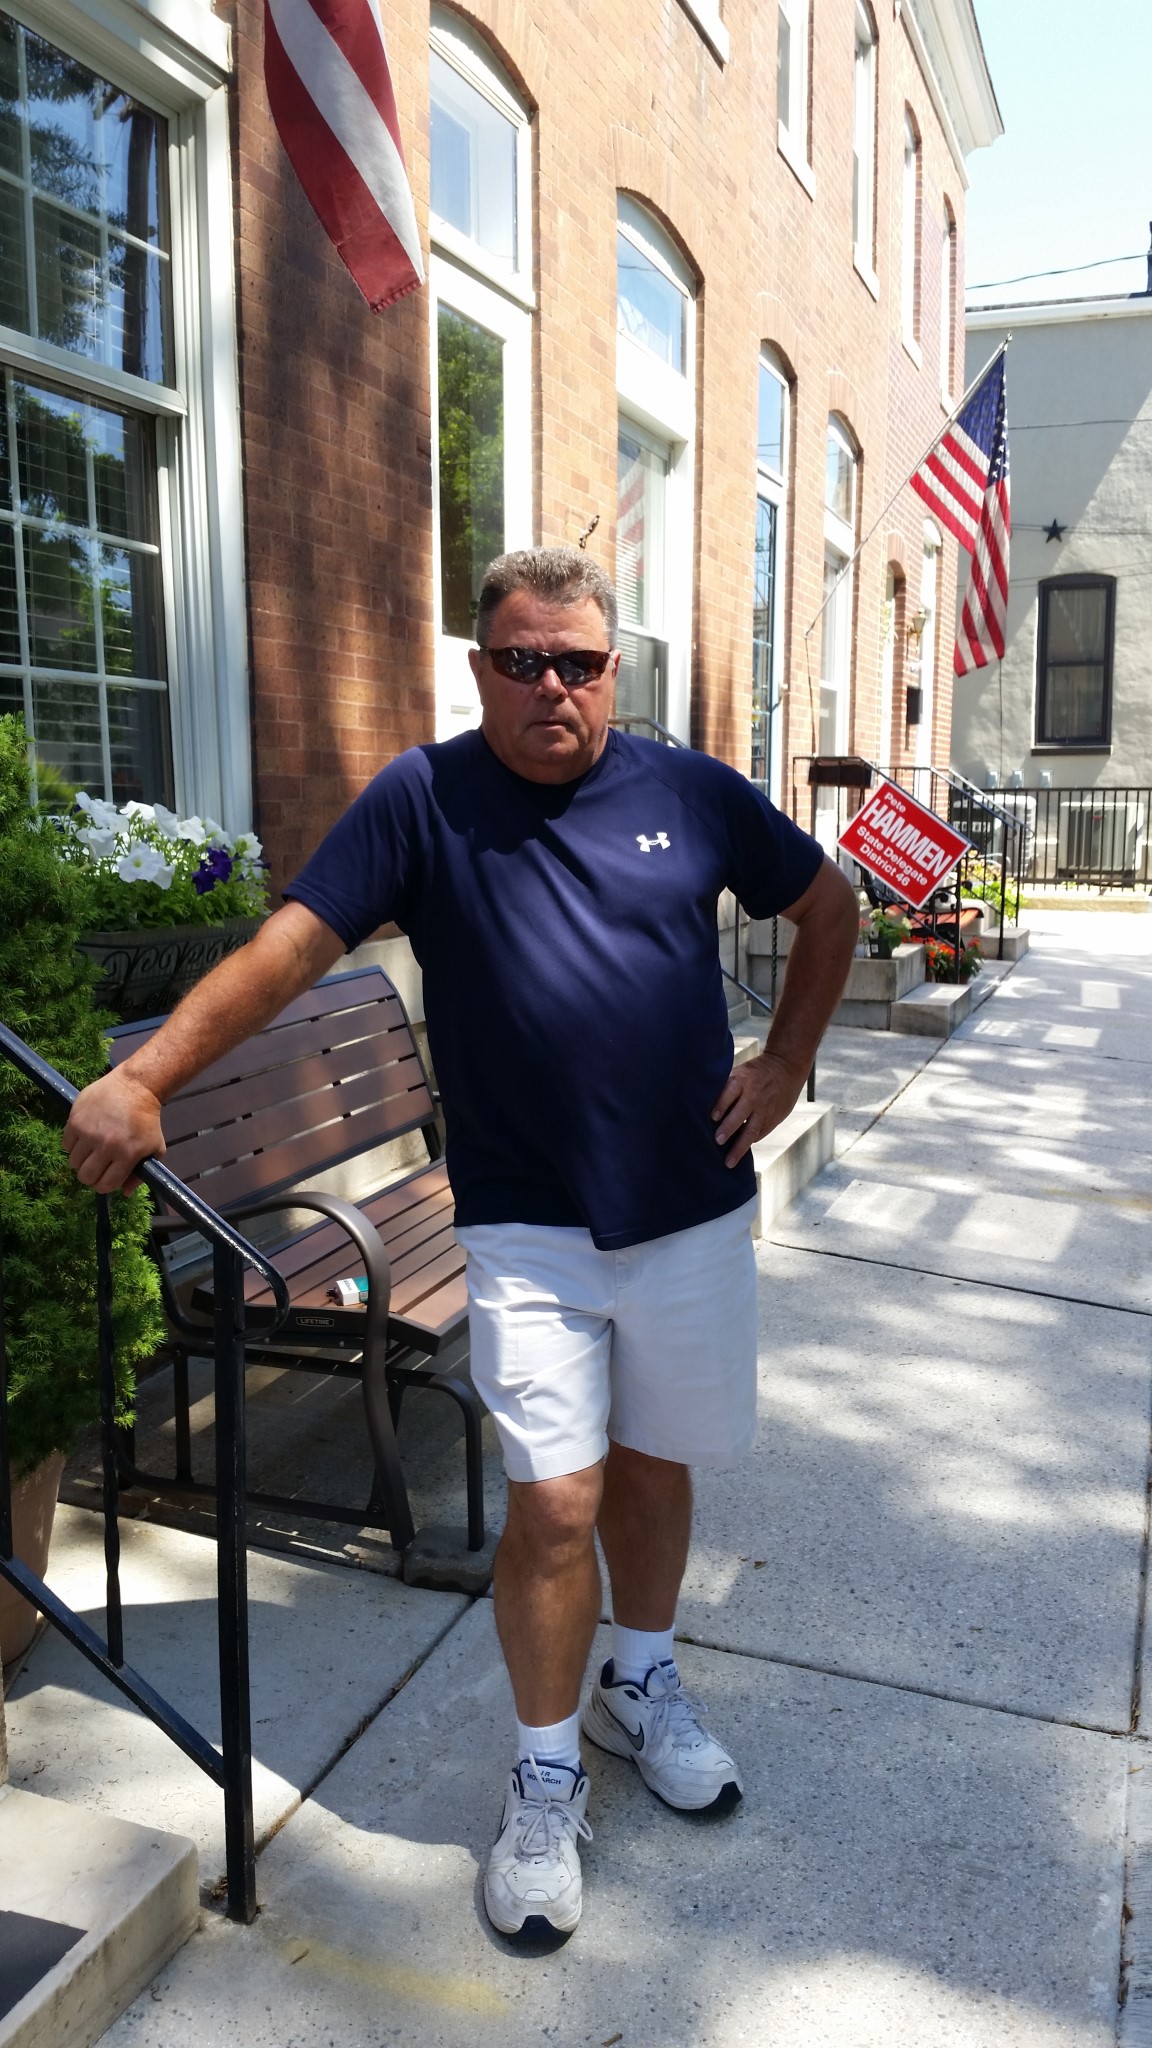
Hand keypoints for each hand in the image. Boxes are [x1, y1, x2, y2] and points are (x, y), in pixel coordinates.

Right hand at [62, 1068, 165, 1194]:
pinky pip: (66, 1144)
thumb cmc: (147, 1120)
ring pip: (73, 1162)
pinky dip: (72, 1145)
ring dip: (81, 1161)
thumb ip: (140, 1173)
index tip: (105, 1178)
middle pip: (85, 1177)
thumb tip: (125, 1192)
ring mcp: (89, 1132)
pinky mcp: (76, 1120)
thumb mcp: (155, 1148)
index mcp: (127, 1155)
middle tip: (95, 1167)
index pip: (105, 1185)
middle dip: (90, 1176)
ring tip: (90, 1150)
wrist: (135, 1087)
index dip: (104, 1186)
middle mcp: (106, 1145)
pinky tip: (84, 1137)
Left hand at [710, 1050, 805, 1167]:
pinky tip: (740, 1153)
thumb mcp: (740, 1072)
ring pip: (751, 1130)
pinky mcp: (773, 1118)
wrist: (786, 1067)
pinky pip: (760, 1133)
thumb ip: (726, 1088)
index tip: (712, 1117)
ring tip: (729, 1161)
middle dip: (729, 1128)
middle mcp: (753, 1095)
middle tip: (717, 1141)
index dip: (721, 1104)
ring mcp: (764, 1108)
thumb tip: (702, 1106)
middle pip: (740, 1113)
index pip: (730, 1092)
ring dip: (740, 1146)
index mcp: (742, 1080)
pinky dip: (750, 1143)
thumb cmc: (755, 1072)